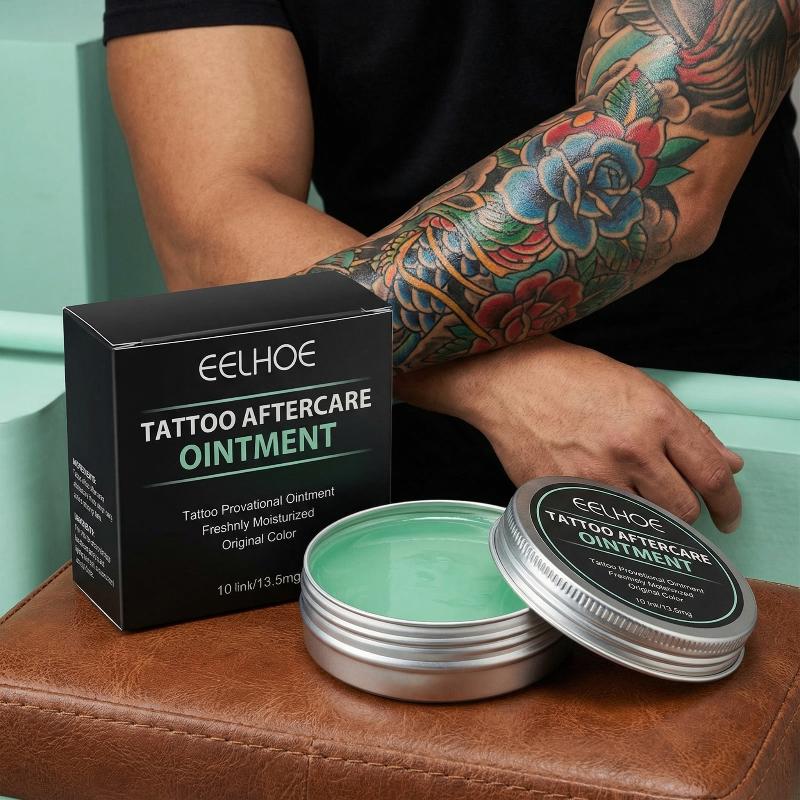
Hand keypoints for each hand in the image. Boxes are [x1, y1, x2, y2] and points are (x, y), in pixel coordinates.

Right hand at [394, 336, 743, 531]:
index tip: (728, 514)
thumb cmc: (570, 376)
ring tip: (631, 499)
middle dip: (687, 513)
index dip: (728, 502)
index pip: (712, 475)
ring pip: (643, 524)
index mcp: (656, 416)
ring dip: (646, 519)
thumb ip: (687, 428)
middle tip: (676, 508)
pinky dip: (606, 518)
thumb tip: (727, 462)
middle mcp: (630, 448)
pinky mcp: (563, 494)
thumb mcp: (639, 387)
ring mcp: (594, 476)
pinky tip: (597, 499)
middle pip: (684, 509)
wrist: (509, 379)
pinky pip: (600, 523)